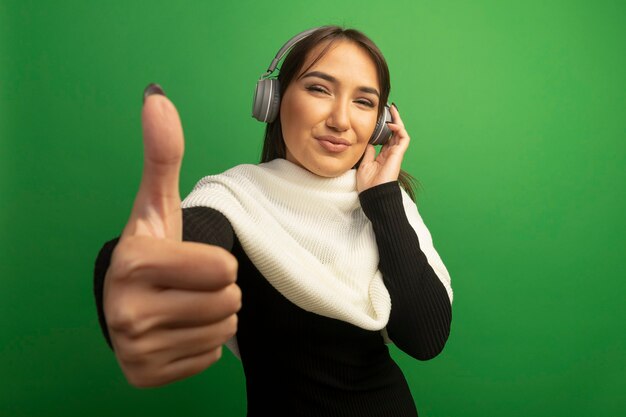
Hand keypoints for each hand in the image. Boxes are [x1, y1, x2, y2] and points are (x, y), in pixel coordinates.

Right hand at [103, 84, 240, 387]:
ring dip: (214, 315)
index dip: (218, 262)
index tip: (192, 260)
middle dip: (219, 290)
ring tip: (185, 303)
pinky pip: (209, 357)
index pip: (223, 270)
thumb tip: (157, 97)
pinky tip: (179, 328)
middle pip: (228, 302)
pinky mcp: (147, 375)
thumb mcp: (157, 205)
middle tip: (190, 284)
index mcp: (133, 263)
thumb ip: (163, 155)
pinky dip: (202, 343)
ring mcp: (136, 349)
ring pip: (223, 330)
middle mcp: (127, 311)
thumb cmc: (152, 249)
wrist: (126, 298)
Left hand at [356, 104, 409, 191]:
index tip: (380, 119)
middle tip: (390, 109)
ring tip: (393, 110)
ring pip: (401, 134)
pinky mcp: (398, 155)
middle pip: (395, 134)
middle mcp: (390, 154)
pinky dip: (400, 129)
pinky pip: (404, 139)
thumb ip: (368, 153)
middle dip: (393, 121)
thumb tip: (368, 142)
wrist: (373, 194)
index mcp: (382, 157)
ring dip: (398, 121)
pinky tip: (392, 124)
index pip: (386, 139)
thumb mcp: (364, 165)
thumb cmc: (368, 184)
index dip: (385, 129)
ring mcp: (395, 154)